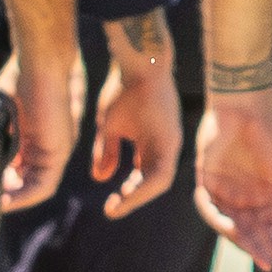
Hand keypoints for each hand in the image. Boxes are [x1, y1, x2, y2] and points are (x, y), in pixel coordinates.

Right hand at [0, 48, 82, 210]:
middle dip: (5, 192)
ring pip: (34, 187)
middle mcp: (44, 147)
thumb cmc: (22, 77)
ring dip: (14, 198)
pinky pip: (44, 185)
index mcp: (31, 137)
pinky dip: (25, 196)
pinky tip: (8, 199)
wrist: (41, 61)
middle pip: (25, 181)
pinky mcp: (60, 152)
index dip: (0, 181)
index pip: (16, 169)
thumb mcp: (1, 111)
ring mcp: (54, 151)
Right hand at [89, 34, 183, 216]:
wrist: (137, 62)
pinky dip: (145, 188)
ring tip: (118, 206)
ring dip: (138, 197)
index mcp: (152, 142)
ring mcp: (170, 142)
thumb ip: (108, 152)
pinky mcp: (171, 140)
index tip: (110, 202)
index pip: (144, 175)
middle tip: (113, 209)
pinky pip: (161, 173)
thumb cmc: (124, 87)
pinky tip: (128, 195)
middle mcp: (164, 145)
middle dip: (133, 197)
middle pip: (153, 181)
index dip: (129, 191)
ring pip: (159, 182)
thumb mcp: (110, 126)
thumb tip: (100, 178)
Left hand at [197, 89, 271, 266]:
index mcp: (264, 192)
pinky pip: (206, 205)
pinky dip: (216, 218)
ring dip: (240, 238)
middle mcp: (243, 194)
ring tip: (253, 250)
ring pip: (229, 221)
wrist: (247, 103)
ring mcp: (223, 187)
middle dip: (258, 246)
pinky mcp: (205, 177)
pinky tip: (230, 227)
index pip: (268, 224)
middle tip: (266, 262)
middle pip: (249, 228)